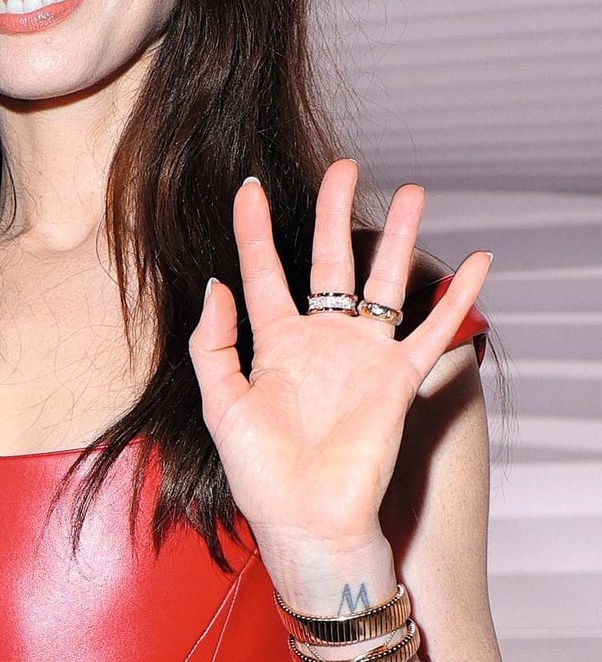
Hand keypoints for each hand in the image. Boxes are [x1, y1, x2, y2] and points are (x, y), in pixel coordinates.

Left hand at [188, 159, 491, 562]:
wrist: (305, 523)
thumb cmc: (260, 472)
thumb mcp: (221, 402)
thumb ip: (213, 342)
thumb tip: (215, 285)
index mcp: (275, 341)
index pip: (263, 269)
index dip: (254, 228)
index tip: (249, 187)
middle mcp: (321, 339)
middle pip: (330, 260)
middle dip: (336, 212)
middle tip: (344, 167)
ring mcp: (361, 355)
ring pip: (385, 282)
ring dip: (401, 238)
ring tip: (414, 193)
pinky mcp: (396, 380)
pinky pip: (432, 331)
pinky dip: (456, 299)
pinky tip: (477, 263)